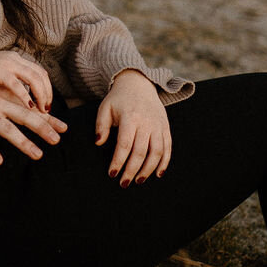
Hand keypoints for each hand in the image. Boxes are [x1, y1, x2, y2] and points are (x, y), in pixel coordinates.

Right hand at [0, 49, 52, 112]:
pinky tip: (29, 107)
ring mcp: (6, 64)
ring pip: (33, 80)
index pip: (38, 73)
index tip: (47, 106)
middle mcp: (13, 60)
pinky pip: (17, 84)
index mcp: (14, 60)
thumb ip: (8, 84)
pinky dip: (25, 96)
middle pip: (40, 76)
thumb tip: (20, 98)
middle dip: (48, 94)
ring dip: (41, 96)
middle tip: (48, 111)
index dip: (46, 89)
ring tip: (42, 112)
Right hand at [0, 82, 65, 165]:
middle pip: (25, 116)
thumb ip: (8, 103)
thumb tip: (27, 112)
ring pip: (8, 129)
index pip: (30, 108)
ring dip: (24, 143)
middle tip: (58, 140)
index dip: (48, 118)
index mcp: (3, 97)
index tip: (64, 128)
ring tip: (38, 155)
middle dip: (43, 129)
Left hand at [95, 69, 170, 185]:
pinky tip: (158, 174)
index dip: (118, 161)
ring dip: (149, 169)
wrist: (138, 83)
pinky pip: (168, 148)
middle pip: (141, 151)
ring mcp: (158, 125)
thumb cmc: (118, 99)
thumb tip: (98, 143)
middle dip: (132, 170)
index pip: (125, 144)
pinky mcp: (166, 127)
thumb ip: (101, 126)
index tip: (112, 174)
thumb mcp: (105, 108)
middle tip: (124, 183)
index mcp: (130, 117)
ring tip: (139, 180)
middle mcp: (146, 122)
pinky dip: (164, 162)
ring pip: (157, 152)